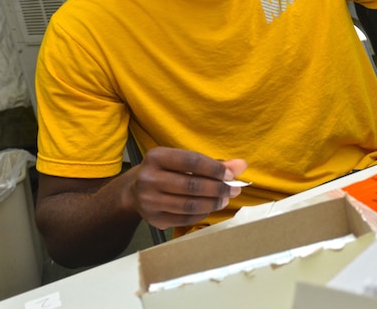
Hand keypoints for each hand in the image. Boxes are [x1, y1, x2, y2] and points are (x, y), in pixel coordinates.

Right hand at [124, 147, 246, 229]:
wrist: (134, 191)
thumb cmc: (167, 171)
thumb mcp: (184, 161)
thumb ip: (213, 163)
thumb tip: (241, 165)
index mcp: (156, 157)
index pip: (191, 161)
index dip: (214, 168)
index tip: (231, 174)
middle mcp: (149, 178)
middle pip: (191, 186)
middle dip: (217, 188)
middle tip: (233, 189)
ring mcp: (149, 201)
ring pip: (189, 205)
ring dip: (212, 203)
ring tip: (224, 199)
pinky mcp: (153, 219)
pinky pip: (184, 219)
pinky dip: (201, 214)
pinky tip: (209, 207)